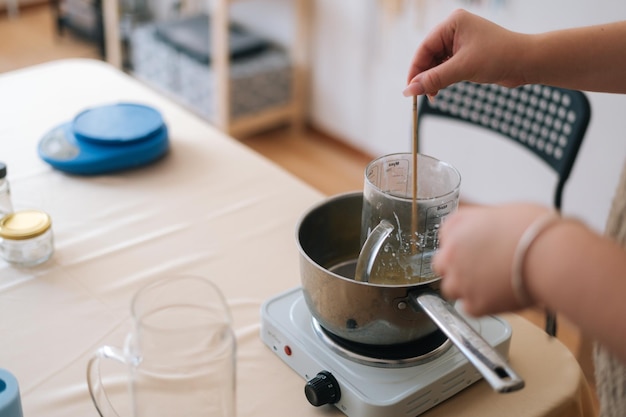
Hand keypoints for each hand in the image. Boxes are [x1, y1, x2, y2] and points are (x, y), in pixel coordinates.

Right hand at [403, 9, 526, 96]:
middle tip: (421, 95)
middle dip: (424, 76)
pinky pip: (447, 67)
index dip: (415, 69)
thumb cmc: (500, 57)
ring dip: (433, 80)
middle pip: (429, 55)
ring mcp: (461, 41)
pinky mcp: (467, 54)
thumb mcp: (462, 69)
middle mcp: (455, 29)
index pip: (425, 48)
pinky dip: (442, 79)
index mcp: (452, 23)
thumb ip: (434, 79)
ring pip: (437, 63)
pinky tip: (440, 90)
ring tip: (433, 95)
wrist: (527, 62)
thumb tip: (410, 90)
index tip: (409, 89)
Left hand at [432, 203, 548, 315]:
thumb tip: (490, 233)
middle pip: (442, 264)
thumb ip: (485, 225)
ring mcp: (460, 280)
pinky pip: (469, 308)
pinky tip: (499, 296)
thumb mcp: (503, 212)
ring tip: (491, 285)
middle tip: (480, 269)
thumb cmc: (535, 230)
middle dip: (457, 267)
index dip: (463, 245)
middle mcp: (451, 252)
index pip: (447, 237)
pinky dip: (482, 305)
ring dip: (466, 288)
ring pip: (451, 288)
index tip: (474, 250)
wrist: (549, 255)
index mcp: (457, 225)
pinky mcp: (473, 304)